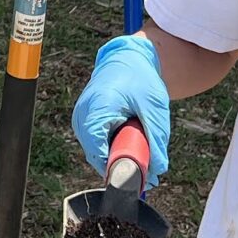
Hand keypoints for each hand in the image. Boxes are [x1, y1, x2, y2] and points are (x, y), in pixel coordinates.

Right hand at [71, 34, 169, 182]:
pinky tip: (128, 141)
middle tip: (146, 171)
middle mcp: (83, 115)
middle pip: (97, 155)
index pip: (99, 153)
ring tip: (140, 151)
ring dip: (115, 156)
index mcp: (97, 109)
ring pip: (96, 151)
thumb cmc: (141, 79)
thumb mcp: (154, 109)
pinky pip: (95, 143)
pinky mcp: (84, 120)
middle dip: (120, 165)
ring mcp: (80, 117)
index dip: (117, 170)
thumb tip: (157, 170)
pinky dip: (110, 147)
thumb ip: (156, 140)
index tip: (138, 180)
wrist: (127, 58)